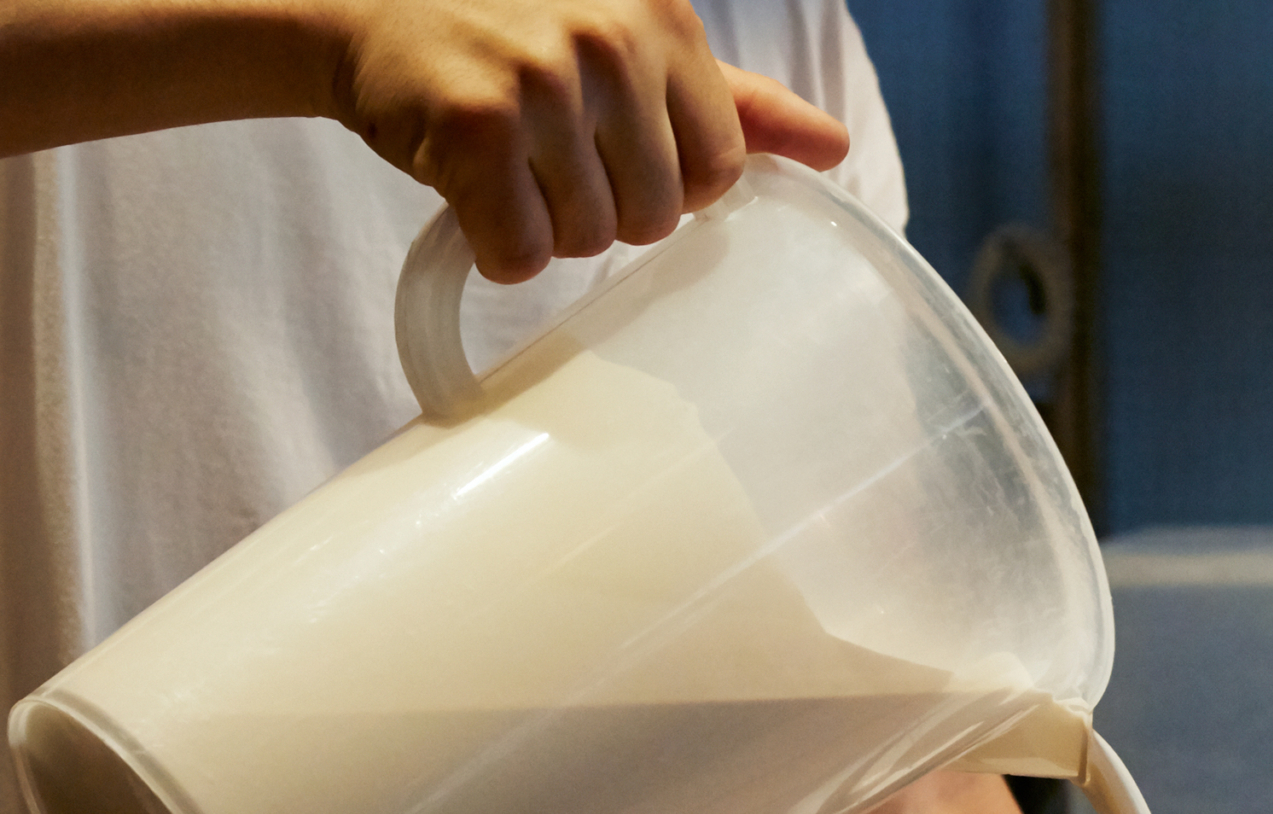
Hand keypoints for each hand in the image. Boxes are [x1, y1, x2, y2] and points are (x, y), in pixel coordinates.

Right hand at [327, 0, 850, 280]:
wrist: (362, 8)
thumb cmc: (507, 36)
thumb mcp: (630, 47)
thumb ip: (736, 102)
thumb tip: (835, 148)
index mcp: (663, 22)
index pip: (719, 172)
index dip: (668, 187)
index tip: (613, 152)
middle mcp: (611, 42)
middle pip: (655, 218)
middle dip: (600, 209)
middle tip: (546, 154)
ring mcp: (542, 79)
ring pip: (587, 241)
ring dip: (543, 226)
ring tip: (506, 162)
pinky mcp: (475, 126)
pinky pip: (521, 253)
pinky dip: (494, 245)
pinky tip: (469, 188)